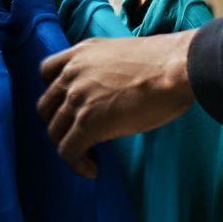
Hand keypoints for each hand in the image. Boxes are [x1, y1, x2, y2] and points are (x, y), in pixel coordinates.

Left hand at [38, 32, 194, 178]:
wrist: (177, 68)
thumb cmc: (164, 62)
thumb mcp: (122, 54)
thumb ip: (104, 68)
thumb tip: (108, 91)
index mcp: (82, 52)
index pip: (47, 72)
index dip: (54, 93)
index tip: (68, 106)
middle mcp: (73, 73)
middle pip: (45, 106)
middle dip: (59, 123)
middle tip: (79, 135)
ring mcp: (78, 98)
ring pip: (54, 132)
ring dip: (69, 146)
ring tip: (88, 155)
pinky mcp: (88, 123)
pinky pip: (68, 151)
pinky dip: (77, 164)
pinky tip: (93, 169)